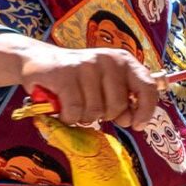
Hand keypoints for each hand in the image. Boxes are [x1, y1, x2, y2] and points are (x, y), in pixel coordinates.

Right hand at [17, 41, 164, 129]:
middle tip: (91, 108)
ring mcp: (86, 65)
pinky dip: (68, 117)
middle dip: (104, 115)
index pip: (147, 87)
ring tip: (74, 105)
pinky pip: (74, 110)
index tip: (137, 125)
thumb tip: (131, 119)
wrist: (39, 60)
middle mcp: (108, 60)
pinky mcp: (64, 74)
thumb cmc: (78, 77)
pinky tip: (62, 109)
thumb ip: (123, 99)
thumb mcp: (105, 83)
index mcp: (124, 61)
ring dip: (83, 117)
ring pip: (94, 111)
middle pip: (118, 106)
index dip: (146, 111)